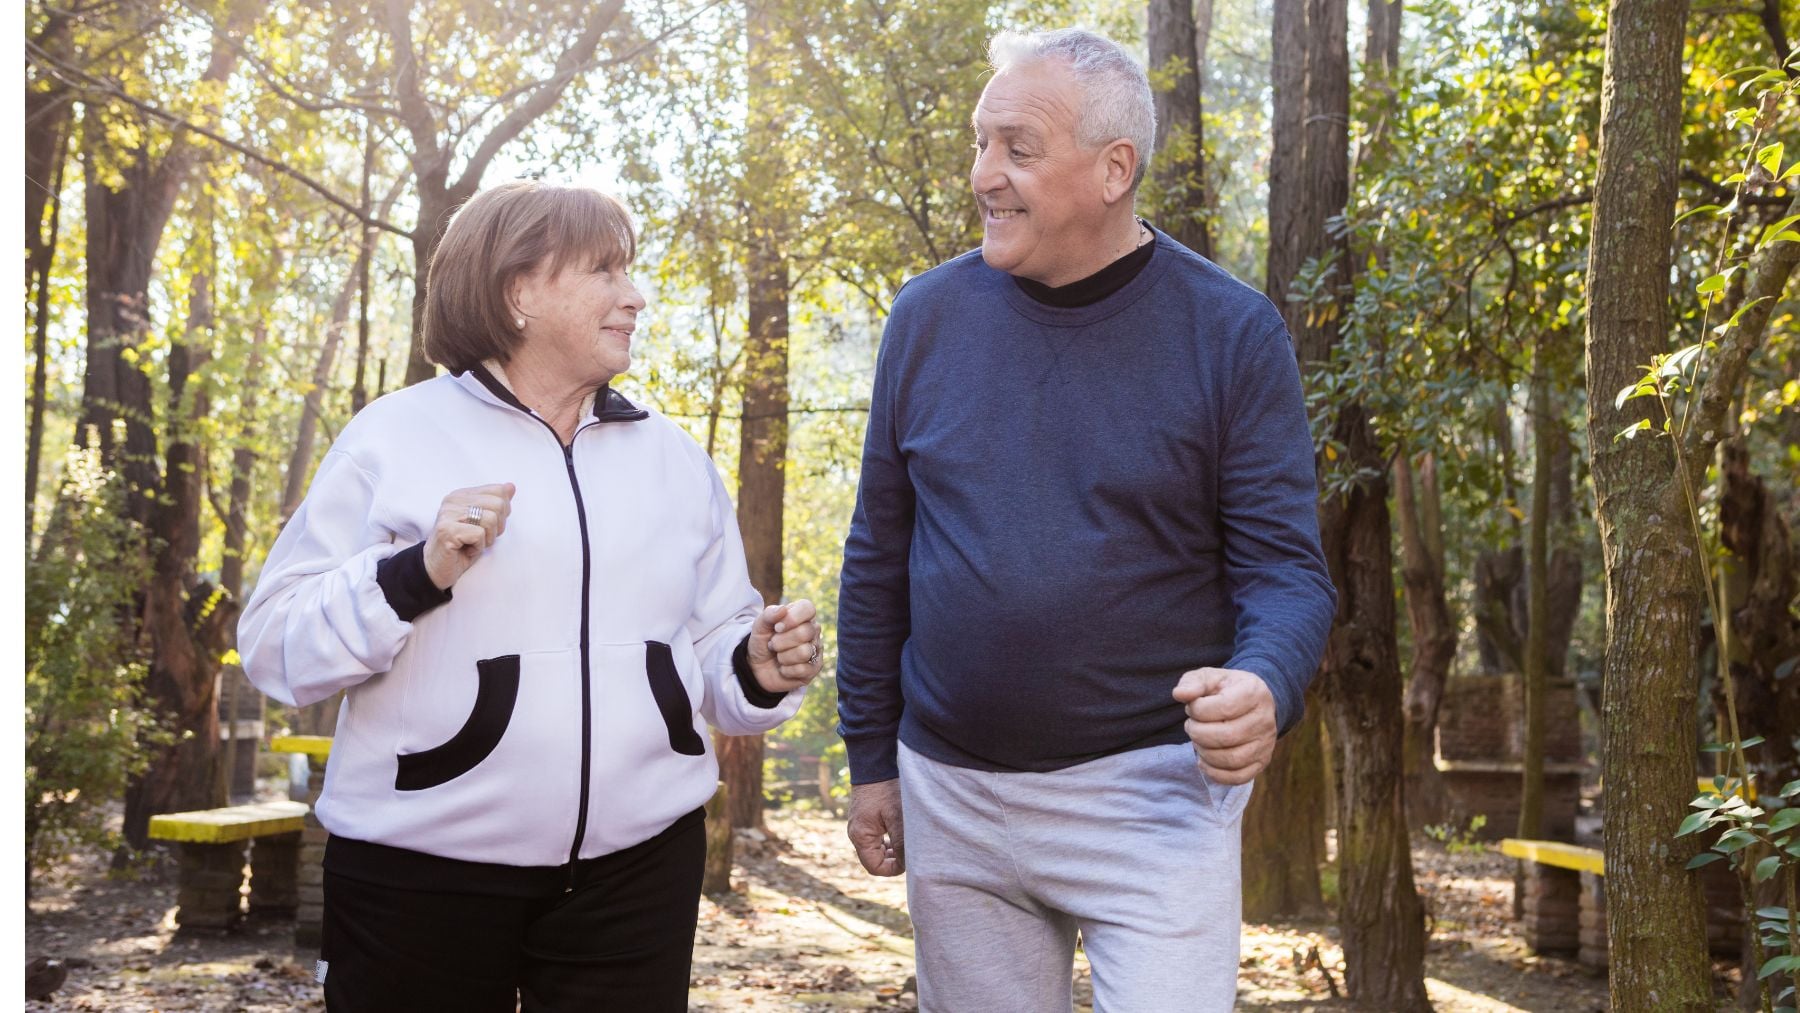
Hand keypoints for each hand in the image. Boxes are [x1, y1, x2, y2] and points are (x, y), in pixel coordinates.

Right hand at [423, 483, 515, 589]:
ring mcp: (448, 514)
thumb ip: (496, 503)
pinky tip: (466, 550)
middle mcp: (453, 500)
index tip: (488, 526)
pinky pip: (479, 534)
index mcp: (462, 495)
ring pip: (491, 519)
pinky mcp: (447, 530)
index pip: (498, 490)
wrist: (438, 569)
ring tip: (472, 544)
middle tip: (481, 538)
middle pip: (498, 504)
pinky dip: (478, 547)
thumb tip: (510, 486)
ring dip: (487, 539)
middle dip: (497, 527)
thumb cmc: (462, 547)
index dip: (503, 512)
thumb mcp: (484, 523)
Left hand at [746, 599, 822, 693]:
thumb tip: (783, 609)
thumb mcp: (759, 626)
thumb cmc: (762, 642)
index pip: (807, 608)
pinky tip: (784, 668)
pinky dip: (786, 670)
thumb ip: (769, 615)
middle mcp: (813, 631)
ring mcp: (815, 650)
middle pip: (805, 633)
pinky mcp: (814, 669)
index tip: (777, 627)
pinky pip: (803, 669)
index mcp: (802, 615)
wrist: (757, 667)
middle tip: (773, 644)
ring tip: (779, 656)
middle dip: (781, 641)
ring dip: (783, 657)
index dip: (792, 618)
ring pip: (804, 652)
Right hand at [846, 778, 903, 875]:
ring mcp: (858, 826)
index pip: (874, 867)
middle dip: (892, 860)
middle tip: (909, 851)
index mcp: (860, 836)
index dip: (893, 869)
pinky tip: (898, 831)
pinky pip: (874, 838)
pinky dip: (887, 840)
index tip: (909, 860)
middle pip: (873, 860)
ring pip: (875, 849)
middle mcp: (855, 833)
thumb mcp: (898, 818)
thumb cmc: (886, 790)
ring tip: (905, 842)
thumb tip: (906, 864)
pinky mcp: (863, 818)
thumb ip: (901, 844)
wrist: (874, 764)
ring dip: (890, 850)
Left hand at [1173, 667, 1277, 784]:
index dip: (1198, 710)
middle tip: (1191, 726)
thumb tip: (1179, 694)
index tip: (1192, 707)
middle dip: (1198, 733)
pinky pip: (1238, 777)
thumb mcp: (1209, 677)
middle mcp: (1264, 720)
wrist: (1252, 702)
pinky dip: (1215, 773)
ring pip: (1231, 759)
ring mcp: (1265, 744)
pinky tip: (1203, 760)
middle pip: (1227, 736)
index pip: (1224, 707)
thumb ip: (1192, 683)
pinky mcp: (1261, 762)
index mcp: (1253, 693)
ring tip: (1198, 740)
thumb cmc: (1225, 689)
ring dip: (1204, 752)